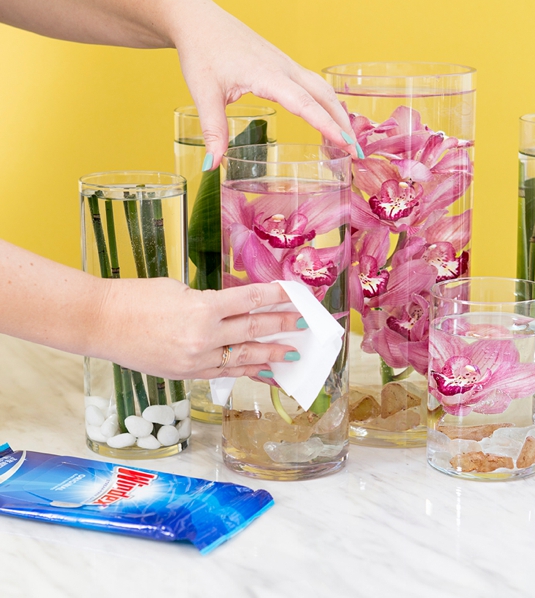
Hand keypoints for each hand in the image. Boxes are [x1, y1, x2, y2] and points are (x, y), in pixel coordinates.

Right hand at [99, 278, 302, 381]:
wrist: (101, 323)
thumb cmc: (136, 299)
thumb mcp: (180, 289)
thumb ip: (211, 301)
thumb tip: (237, 307)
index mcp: (203, 307)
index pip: (251, 299)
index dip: (277, 296)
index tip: (296, 294)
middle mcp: (204, 336)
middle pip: (254, 329)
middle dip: (283, 325)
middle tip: (304, 324)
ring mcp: (196, 359)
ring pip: (243, 356)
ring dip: (270, 354)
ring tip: (292, 354)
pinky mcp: (186, 374)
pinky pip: (223, 371)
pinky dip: (244, 371)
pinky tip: (261, 371)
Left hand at [170, 0, 357, 167]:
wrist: (199, 20)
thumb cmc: (202, 52)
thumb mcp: (203, 93)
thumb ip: (212, 130)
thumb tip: (212, 166)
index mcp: (266, 74)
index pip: (304, 103)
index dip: (326, 125)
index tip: (344, 144)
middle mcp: (283, 67)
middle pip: (324, 96)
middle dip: (343, 124)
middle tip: (354, 153)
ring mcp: (286, 64)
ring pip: (323, 89)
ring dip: (338, 114)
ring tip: (346, 142)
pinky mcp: (283, 64)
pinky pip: (313, 85)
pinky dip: (327, 104)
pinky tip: (328, 119)